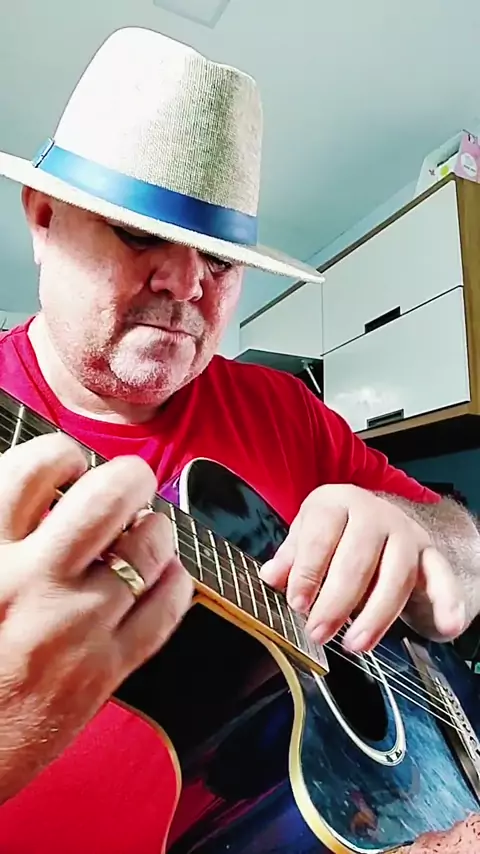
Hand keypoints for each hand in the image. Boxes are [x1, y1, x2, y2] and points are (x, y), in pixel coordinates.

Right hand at [0, 433, 192, 802]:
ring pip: (148, 546)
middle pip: (109, 495)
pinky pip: (167, 607)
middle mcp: (30, 579)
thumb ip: (1, 525)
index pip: (39, 464)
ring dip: (154, 528)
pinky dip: (175, 580)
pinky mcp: (104, 670)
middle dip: (130, 478)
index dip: (65, 455)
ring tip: (143, 533)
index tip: (70, 467)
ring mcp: (73, 625)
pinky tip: (161, 576)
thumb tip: (43, 484)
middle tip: (129, 485)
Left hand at [260, 484, 464, 651]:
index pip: (320, 537)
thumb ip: (289, 557)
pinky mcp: (430, 554)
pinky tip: (448, 628)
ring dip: (376, 616)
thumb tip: (270, 577)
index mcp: (337, 503)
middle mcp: (375, 513)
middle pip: (358, 560)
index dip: (307, 572)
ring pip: (395, 576)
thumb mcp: (306, 535)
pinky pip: (442, 579)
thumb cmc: (334, 531)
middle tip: (318, 633)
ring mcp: (406, 533)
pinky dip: (448, 603)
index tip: (296, 604)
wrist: (381, 518)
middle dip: (336, 602)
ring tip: (355, 645)